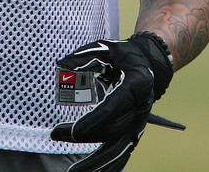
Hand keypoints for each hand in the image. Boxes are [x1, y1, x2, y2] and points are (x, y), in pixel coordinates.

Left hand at [50, 32, 176, 171]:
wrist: (151, 65)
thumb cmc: (126, 56)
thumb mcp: (108, 48)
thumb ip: (85, 56)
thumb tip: (61, 65)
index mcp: (136, 85)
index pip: (112, 108)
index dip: (93, 121)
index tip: (73, 131)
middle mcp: (140, 107)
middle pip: (112, 129)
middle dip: (85, 136)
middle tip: (57, 135)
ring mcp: (138, 121)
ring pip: (118, 146)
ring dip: (97, 161)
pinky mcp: (133, 130)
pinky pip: (121, 150)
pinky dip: (110, 164)